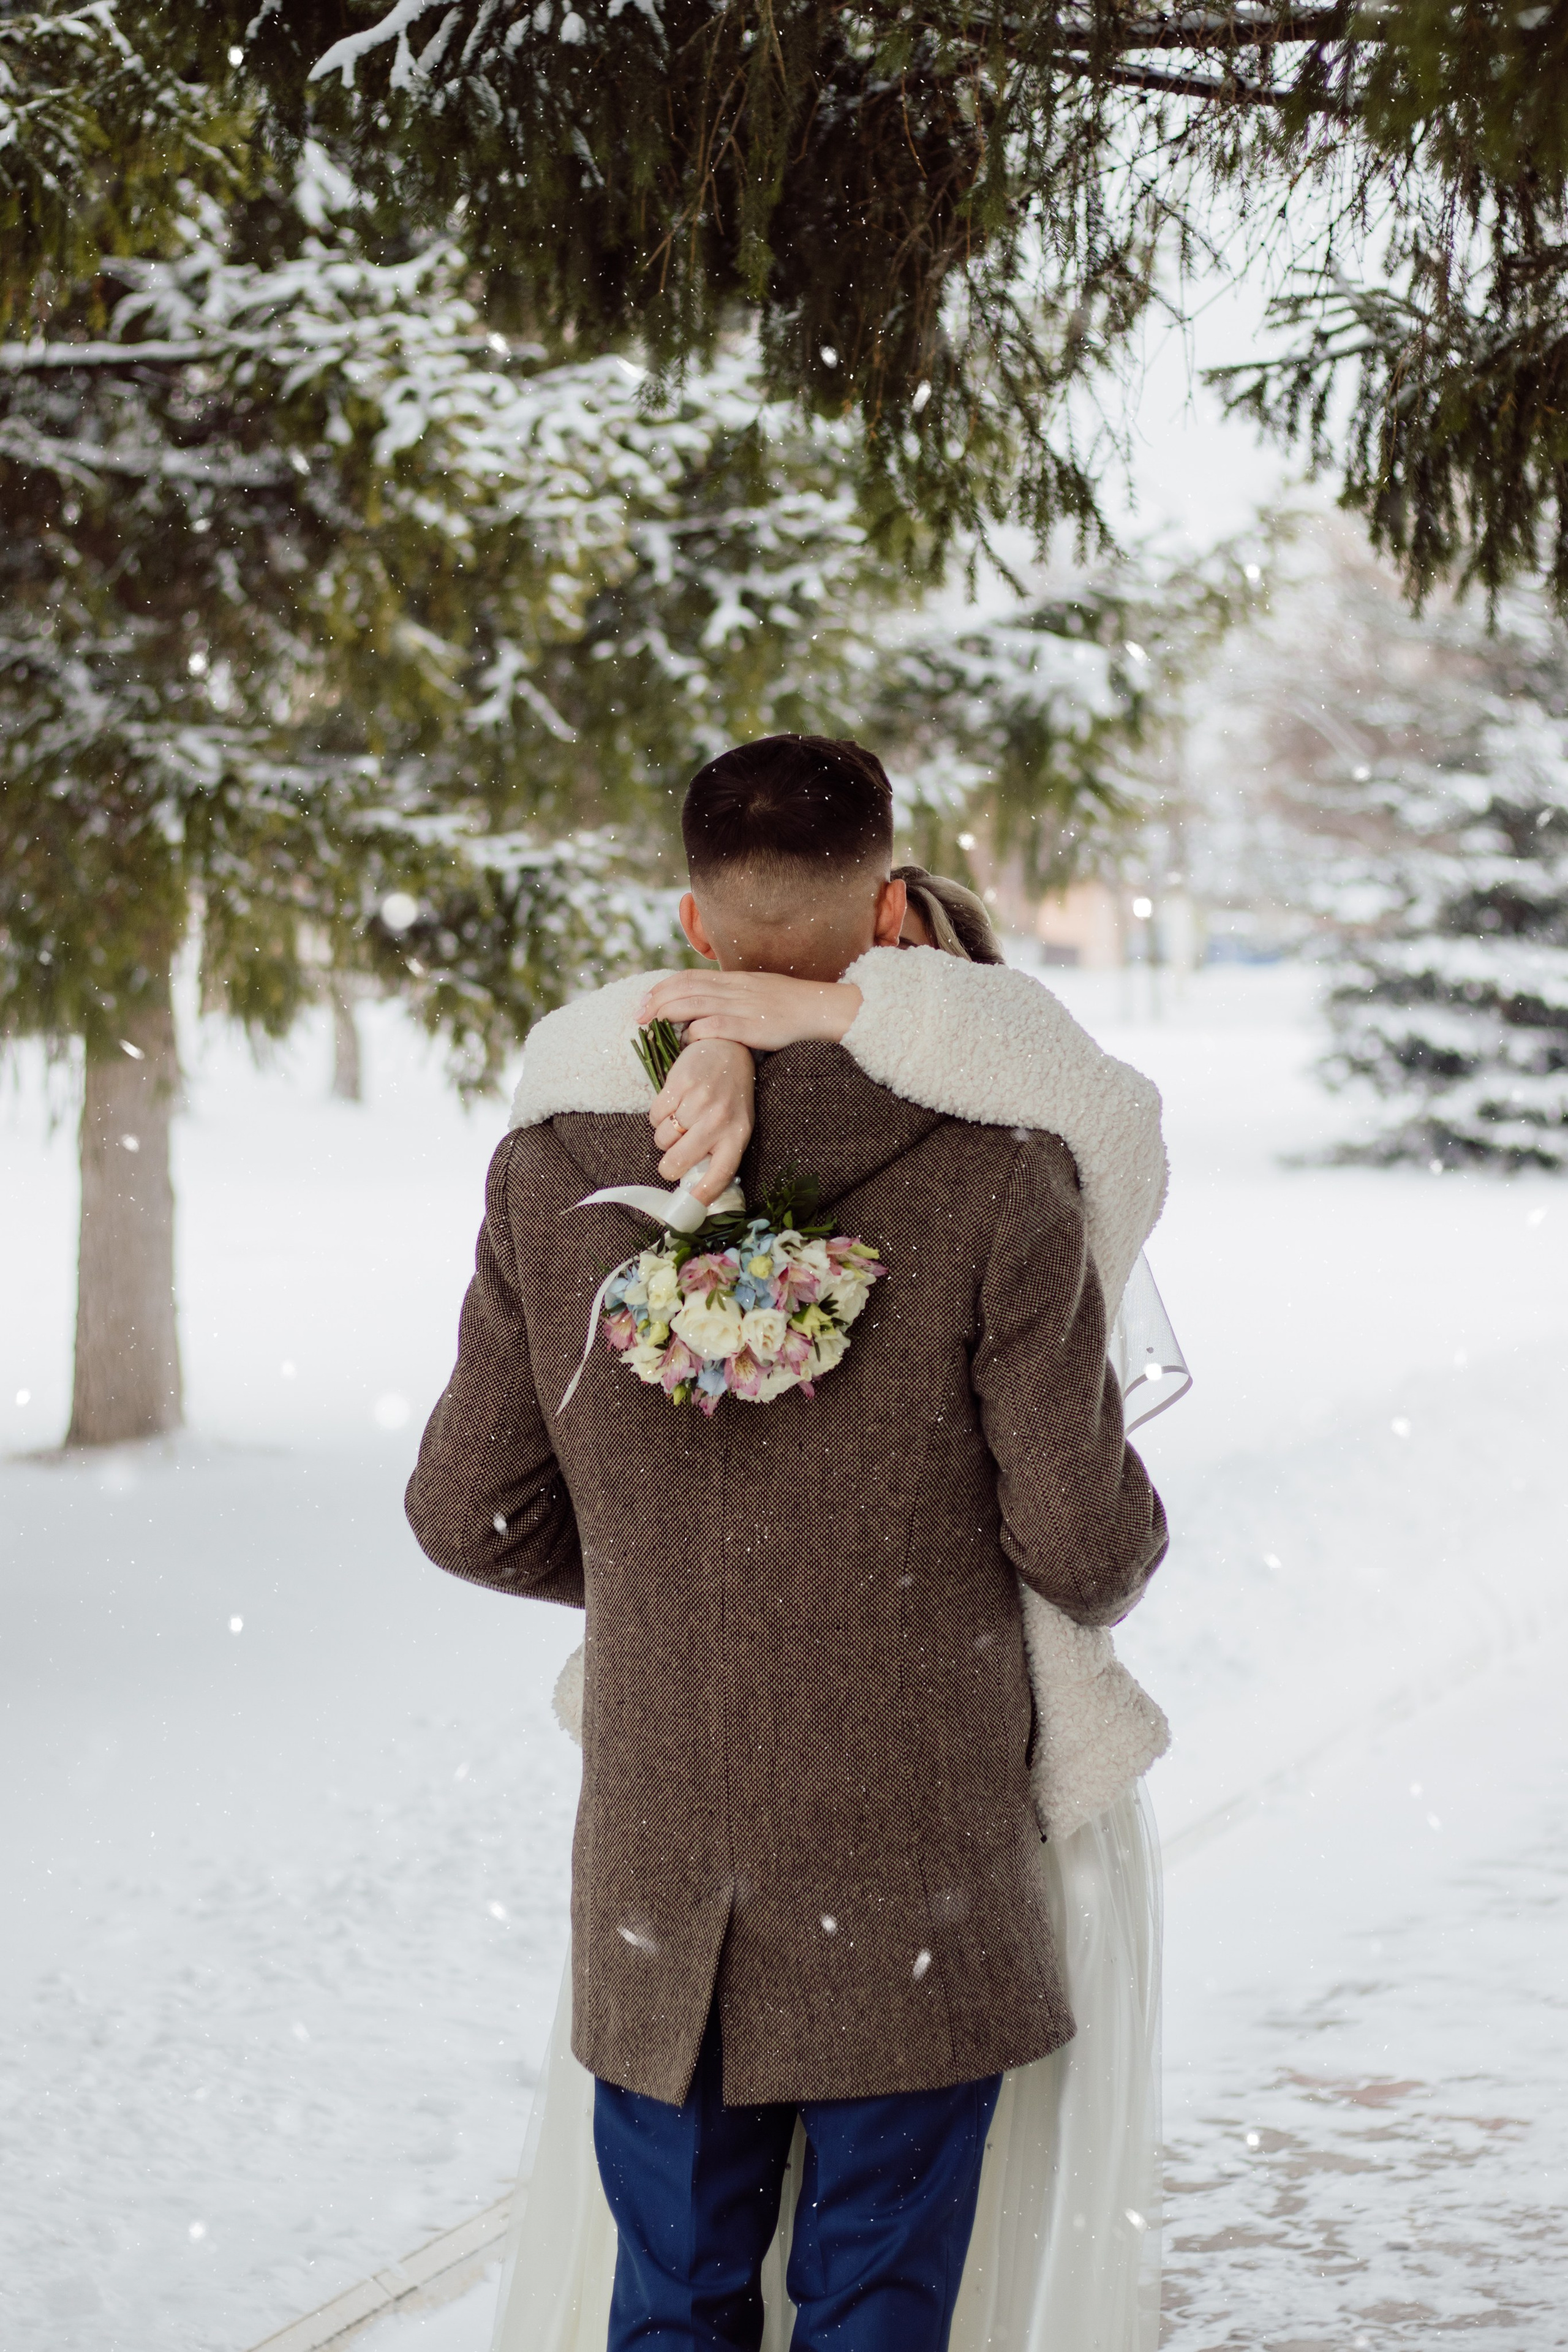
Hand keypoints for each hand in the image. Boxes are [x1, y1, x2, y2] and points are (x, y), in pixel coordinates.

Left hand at [638, 969, 862, 1050]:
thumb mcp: (761, 994)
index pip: (690, 977)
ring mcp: (744, 1006)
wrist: (826, 1010)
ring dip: (667, 1014)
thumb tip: (710, 1007)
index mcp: (736, 980)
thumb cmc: (795, 1008)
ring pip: (695, 1003)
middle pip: (685, 988)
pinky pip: (717, 1026)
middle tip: (636, 1016)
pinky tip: (684, 1042)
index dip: (663, 988)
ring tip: (649, 1027)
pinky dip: (696, 1032)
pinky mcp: (753, 1026)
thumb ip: (735, 998)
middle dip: (656, 1000)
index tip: (645, 1001)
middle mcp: (736, 989)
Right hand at [648, 1038, 755, 1203]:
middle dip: (668, 1166)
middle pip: (678, 1161)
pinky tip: (673, 1104)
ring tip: (679, 1121)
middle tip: (671, 1160)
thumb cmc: (730, 1094)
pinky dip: (658, 1115)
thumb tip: (696, 1186)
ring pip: (662, 1139)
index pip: (719, 1175)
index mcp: (737, 1136)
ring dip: (664, 1136)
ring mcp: (699, 1102)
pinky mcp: (679, 1085)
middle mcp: (719, 1121)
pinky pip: (654, 1116)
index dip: (702, 1195)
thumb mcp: (736, 1124)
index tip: (690, 1206)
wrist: (728, 1049)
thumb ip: (720, 1151)